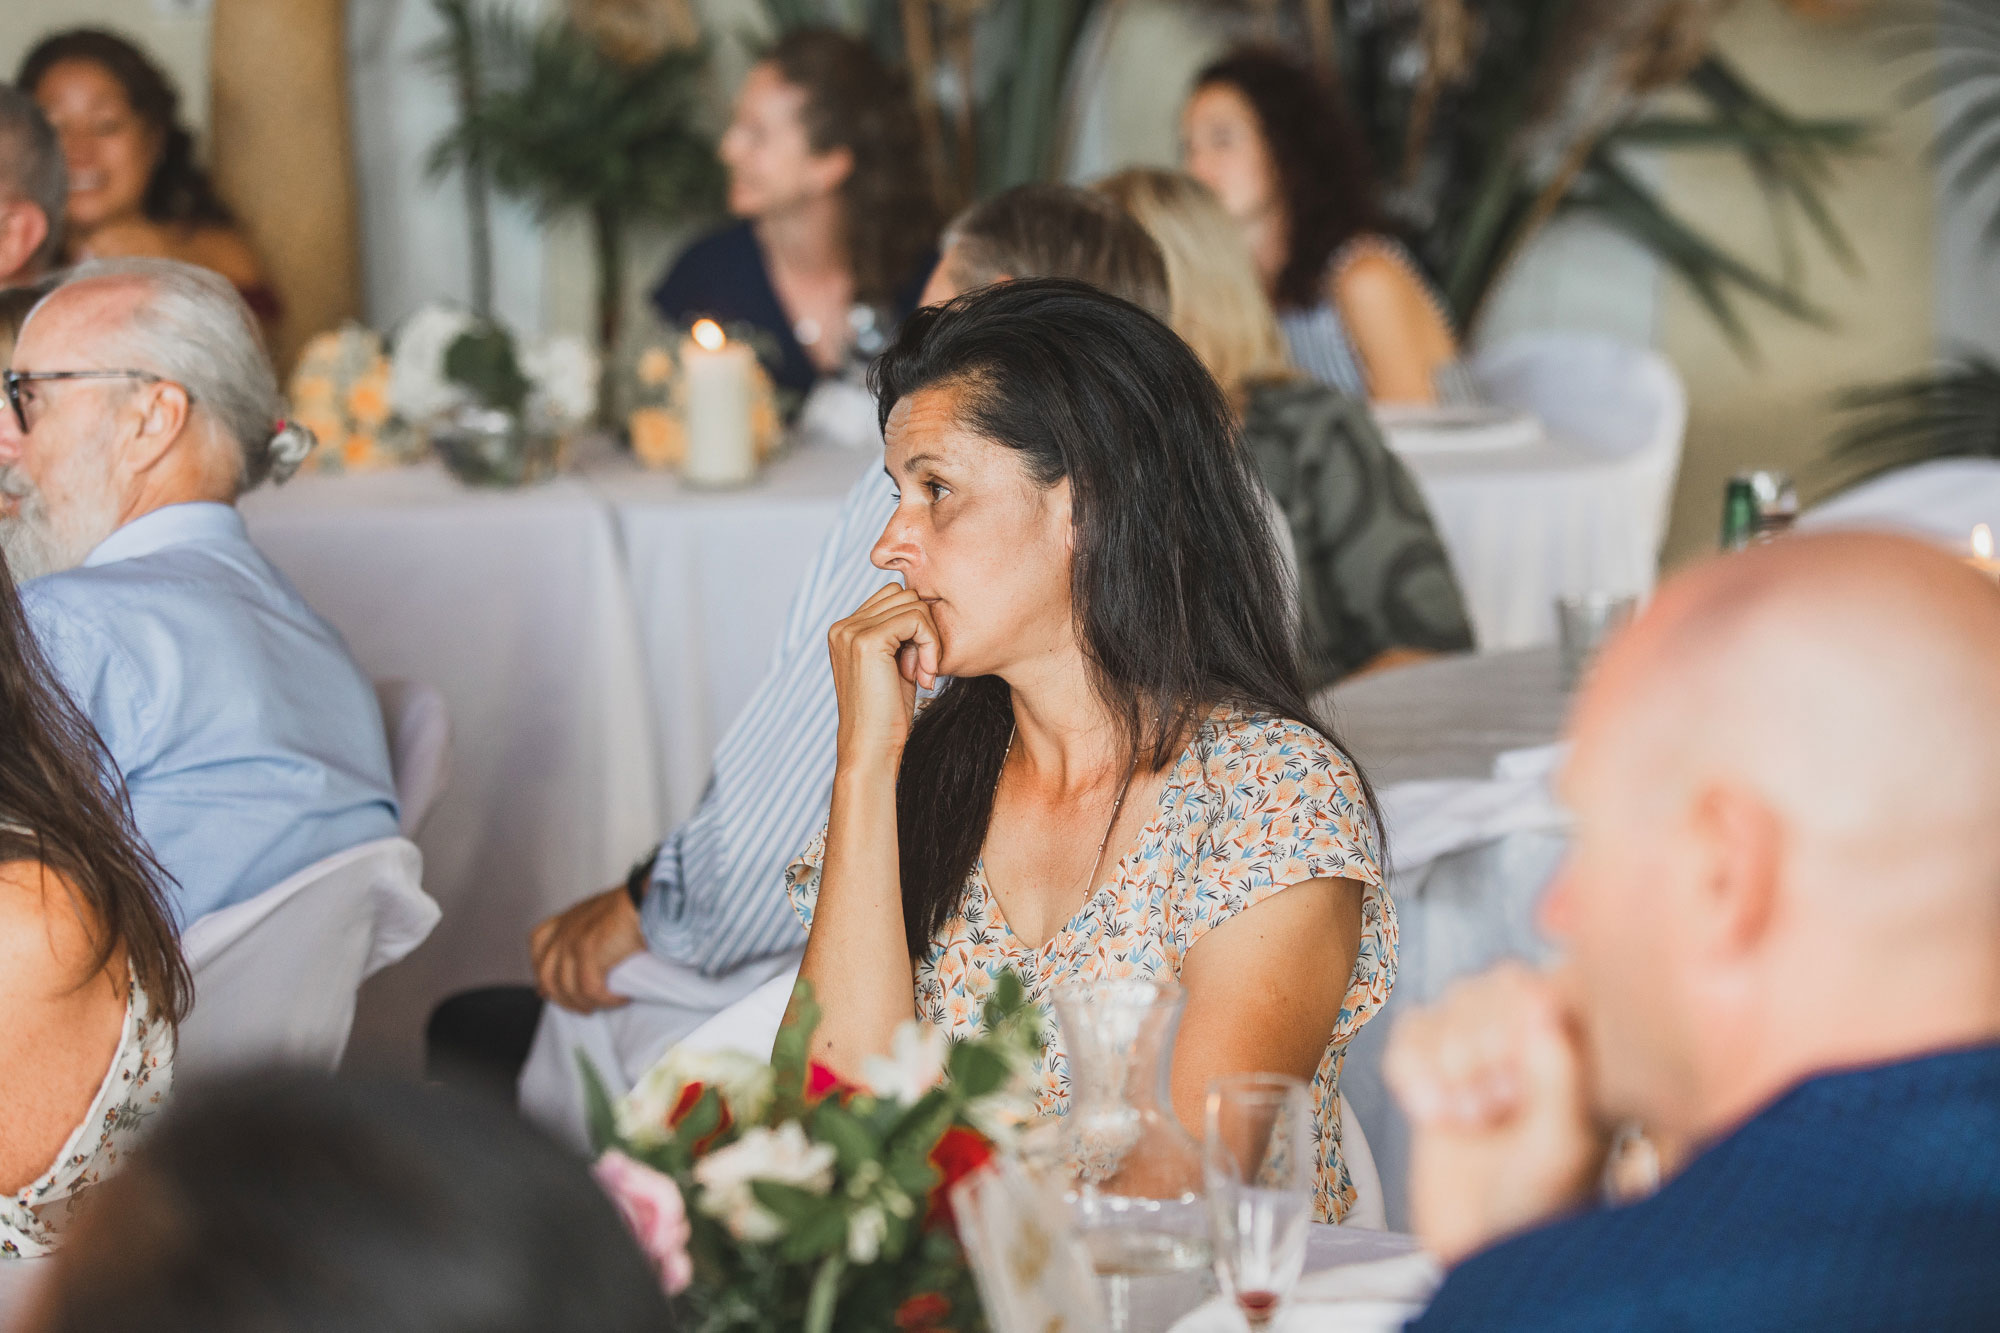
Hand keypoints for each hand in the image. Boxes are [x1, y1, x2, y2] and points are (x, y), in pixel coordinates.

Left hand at [529, 887, 645, 1013]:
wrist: (645, 899)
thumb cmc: (632, 907)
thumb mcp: (599, 919)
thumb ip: (584, 936)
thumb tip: (580, 965)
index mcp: (565, 920)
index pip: (537, 945)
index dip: (541, 969)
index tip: (552, 987)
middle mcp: (564, 931)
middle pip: (546, 975)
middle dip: (562, 998)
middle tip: (584, 1007)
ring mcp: (572, 941)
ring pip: (566, 988)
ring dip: (585, 1003)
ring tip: (603, 1005)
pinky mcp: (588, 952)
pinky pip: (590, 990)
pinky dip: (606, 1000)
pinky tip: (621, 998)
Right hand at [827, 583, 939, 767]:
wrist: (871, 748)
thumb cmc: (886, 714)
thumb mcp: (891, 666)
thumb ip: (898, 634)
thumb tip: (922, 602)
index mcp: (844, 630)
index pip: (892, 597)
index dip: (914, 625)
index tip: (916, 664)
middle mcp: (843, 626)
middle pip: (904, 595)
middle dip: (923, 629)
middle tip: (921, 670)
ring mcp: (852, 631)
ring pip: (913, 603)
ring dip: (929, 639)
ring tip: (921, 674)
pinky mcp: (868, 640)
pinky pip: (917, 618)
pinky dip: (930, 645)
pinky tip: (923, 676)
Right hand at [1384, 962, 1608, 1265]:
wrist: (1478, 1248)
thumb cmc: (1538, 1206)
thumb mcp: (1560, 1146)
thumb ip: (1557, 1074)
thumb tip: (1541, 999)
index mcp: (1580, 1047)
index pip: (1541, 982)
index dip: (1517, 1024)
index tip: (1520, 1088)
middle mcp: (1532, 1035)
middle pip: (1485, 985)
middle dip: (1477, 1049)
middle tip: (1495, 1110)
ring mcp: (1480, 1046)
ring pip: (1445, 1003)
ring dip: (1445, 1064)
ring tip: (1468, 1119)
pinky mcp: (1434, 1064)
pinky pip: (1407, 1029)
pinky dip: (1410, 1071)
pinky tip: (1432, 1114)